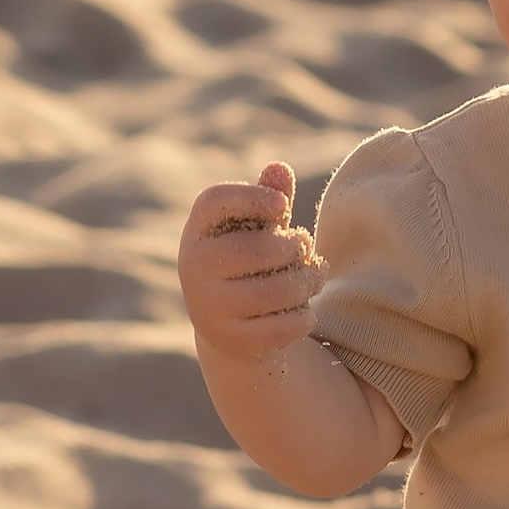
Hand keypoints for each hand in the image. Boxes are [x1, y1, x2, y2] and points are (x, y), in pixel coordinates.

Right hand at [178, 158, 318, 366]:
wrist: (226, 322)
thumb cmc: (247, 258)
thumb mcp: (256, 226)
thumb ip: (268, 197)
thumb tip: (280, 169)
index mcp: (198, 230)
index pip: (215, 201)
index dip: (253, 196)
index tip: (283, 206)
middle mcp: (193, 266)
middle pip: (260, 249)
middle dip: (296, 247)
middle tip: (306, 247)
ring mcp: (208, 306)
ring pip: (275, 291)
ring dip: (307, 281)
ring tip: (315, 276)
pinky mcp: (229, 339)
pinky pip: (281, 327)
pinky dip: (304, 316)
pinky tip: (306, 308)